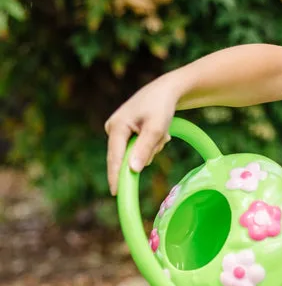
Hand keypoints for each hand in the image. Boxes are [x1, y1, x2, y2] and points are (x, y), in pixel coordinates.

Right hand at [104, 75, 180, 194]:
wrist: (166, 91)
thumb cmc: (161, 107)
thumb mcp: (156, 128)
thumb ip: (144, 149)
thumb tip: (132, 170)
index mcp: (116, 127)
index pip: (115, 157)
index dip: (116, 176)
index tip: (116, 193)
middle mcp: (112, 129)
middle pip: (128, 156)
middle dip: (148, 151)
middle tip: (161, 135)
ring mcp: (118, 131)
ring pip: (137, 153)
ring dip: (152, 147)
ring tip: (160, 130)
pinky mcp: (125, 133)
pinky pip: (140, 148)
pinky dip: (152, 143)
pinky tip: (158, 131)